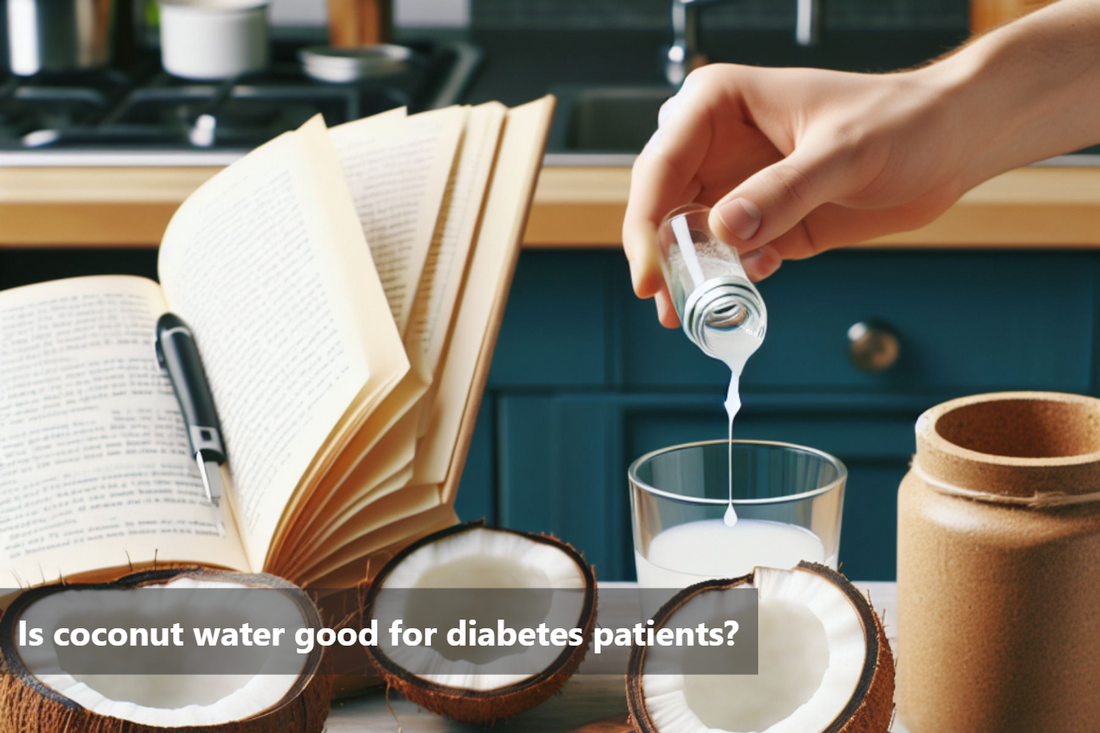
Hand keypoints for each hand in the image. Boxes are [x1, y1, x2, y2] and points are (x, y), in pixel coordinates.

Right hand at [623, 62, 973, 327]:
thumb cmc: (902, 121)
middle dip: (661, 255)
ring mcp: (739, 185)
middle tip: (666, 303)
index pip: (661, 164)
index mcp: (720, 104)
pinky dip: (728, 281)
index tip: (652, 272)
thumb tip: (724, 230)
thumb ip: (785, 191)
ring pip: (688, 237)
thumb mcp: (844, 153)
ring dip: (689, 277)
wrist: (950, 144)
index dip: (646, 221)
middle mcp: (717, 143)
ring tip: (688, 316)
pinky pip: (728, 257)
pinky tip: (743, 294)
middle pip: (662, 204)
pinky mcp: (764, 221)